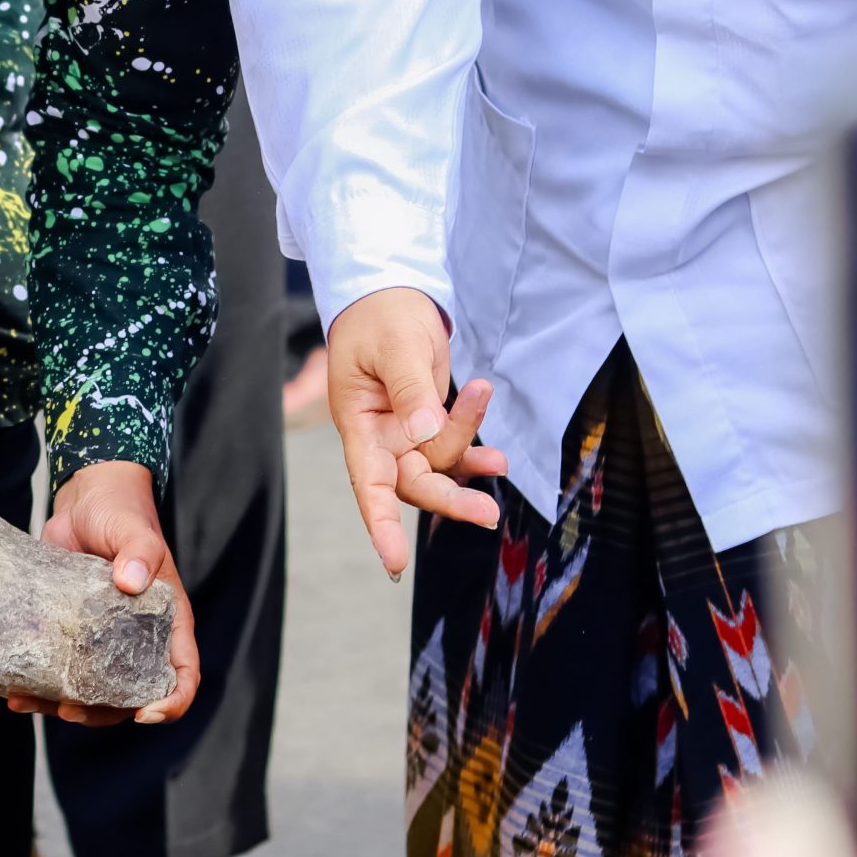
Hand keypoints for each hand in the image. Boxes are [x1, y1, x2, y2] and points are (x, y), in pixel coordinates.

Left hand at [9, 461, 198, 726]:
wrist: (84, 496)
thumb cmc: (121, 511)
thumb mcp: (135, 531)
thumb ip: (139, 552)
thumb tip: (130, 582)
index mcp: (166, 623)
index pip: (181, 674)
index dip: (170, 702)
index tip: (146, 714)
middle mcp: (135, 638)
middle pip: (128, 695)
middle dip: (100, 713)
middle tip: (68, 711)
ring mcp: (99, 638)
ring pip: (88, 688)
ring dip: (60, 704)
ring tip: (26, 701)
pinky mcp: (67, 629)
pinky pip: (58, 667)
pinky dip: (38, 684)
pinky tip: (11, 686)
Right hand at [327, 286, 506, 579]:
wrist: (392, 295)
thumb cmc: (382, 317)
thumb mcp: (397, 347)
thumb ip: (411, 391)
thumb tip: (426, 432)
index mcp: (358, 423)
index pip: (367, 482)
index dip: (379, 522)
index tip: (394, 562)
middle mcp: (380, 438)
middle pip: (413, 483)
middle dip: (449, 496)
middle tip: (487, 512)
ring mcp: (404, 433)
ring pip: (440, 466)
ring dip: (469, 457)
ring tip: (498, 449)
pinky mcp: (427, 424)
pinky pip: (454, 451)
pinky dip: (475, 454)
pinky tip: (498, 458)